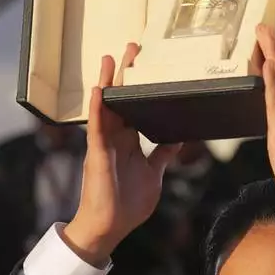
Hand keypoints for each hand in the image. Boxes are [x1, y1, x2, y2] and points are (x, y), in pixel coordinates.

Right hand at [63, 44, 181, 264]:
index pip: (135, 108)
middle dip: (126, 75)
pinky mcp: (97, 154)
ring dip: (107, 82)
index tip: (150, 66)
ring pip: (105, 106)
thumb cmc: (128, 203)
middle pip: (120, 99)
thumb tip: (177, 138)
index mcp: (128, 142)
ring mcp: (105, 144)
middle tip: (134, 48)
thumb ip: (162, 154)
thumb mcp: (153, 174)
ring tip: (111, 57)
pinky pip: (96, 127)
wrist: (111, 227)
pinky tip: (99, 89)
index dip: (141, 88)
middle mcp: (115, 138)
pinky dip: (98, 108)